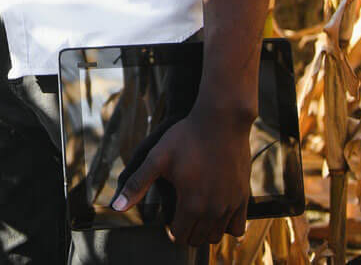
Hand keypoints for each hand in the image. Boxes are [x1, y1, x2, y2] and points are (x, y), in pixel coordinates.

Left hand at [112, 104, 251, 246]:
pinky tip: (218, 213)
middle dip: (187, 231)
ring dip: (205, 230)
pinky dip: (227, 225)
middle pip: (198, 239)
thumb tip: (117, 206)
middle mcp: (214, 210)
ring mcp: (231, 204)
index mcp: (191, 204)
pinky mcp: (244, 196)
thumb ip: (137, 184)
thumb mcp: (157, 158)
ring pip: (217, 235)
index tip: (170, 218)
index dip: (172, 230)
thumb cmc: (187, 137)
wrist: (222, 121)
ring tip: (197, 214)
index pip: (181, 236)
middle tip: (181, 216)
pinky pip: (238, 227)